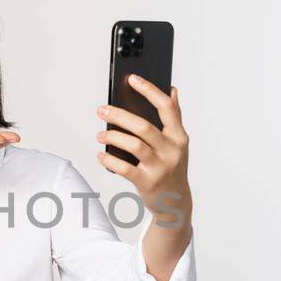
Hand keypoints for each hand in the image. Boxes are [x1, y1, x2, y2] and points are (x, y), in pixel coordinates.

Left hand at [95, 74, 191, 225]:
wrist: (176, 202)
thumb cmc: (172, 167)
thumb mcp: (178, 143)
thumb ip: (174, 118)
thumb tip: (172, 90)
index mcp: (180, 137)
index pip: (167, 107)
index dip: (150, 90)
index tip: (132, 79)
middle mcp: (172, 150)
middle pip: (143, 127)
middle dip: (119, 115)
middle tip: (102, 110)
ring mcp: (160, 167)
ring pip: (133, 145)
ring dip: (112, 137)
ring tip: (100, 134)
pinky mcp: (147, 182)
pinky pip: (124, 168)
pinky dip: (109, 160)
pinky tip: (101, 154)